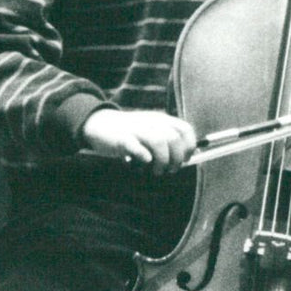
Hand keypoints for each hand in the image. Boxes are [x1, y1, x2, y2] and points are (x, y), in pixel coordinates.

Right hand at [81, 107, 196, 172]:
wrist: (101, 124)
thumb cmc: (131, 134)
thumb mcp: (152, 132)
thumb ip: (167, 142)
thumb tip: (183, 160)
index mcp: (161, 120)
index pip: (184, 129)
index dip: (189, 146)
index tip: (186, 159)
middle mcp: (151, 122)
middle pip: (173, 138)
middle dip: (176, 158)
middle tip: (170, 169)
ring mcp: (136, 129)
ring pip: (158, 141)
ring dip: (162, 160)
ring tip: (158, 171)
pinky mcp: (121, 138)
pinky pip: (134, 145)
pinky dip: (142, 154)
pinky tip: (145, 161)